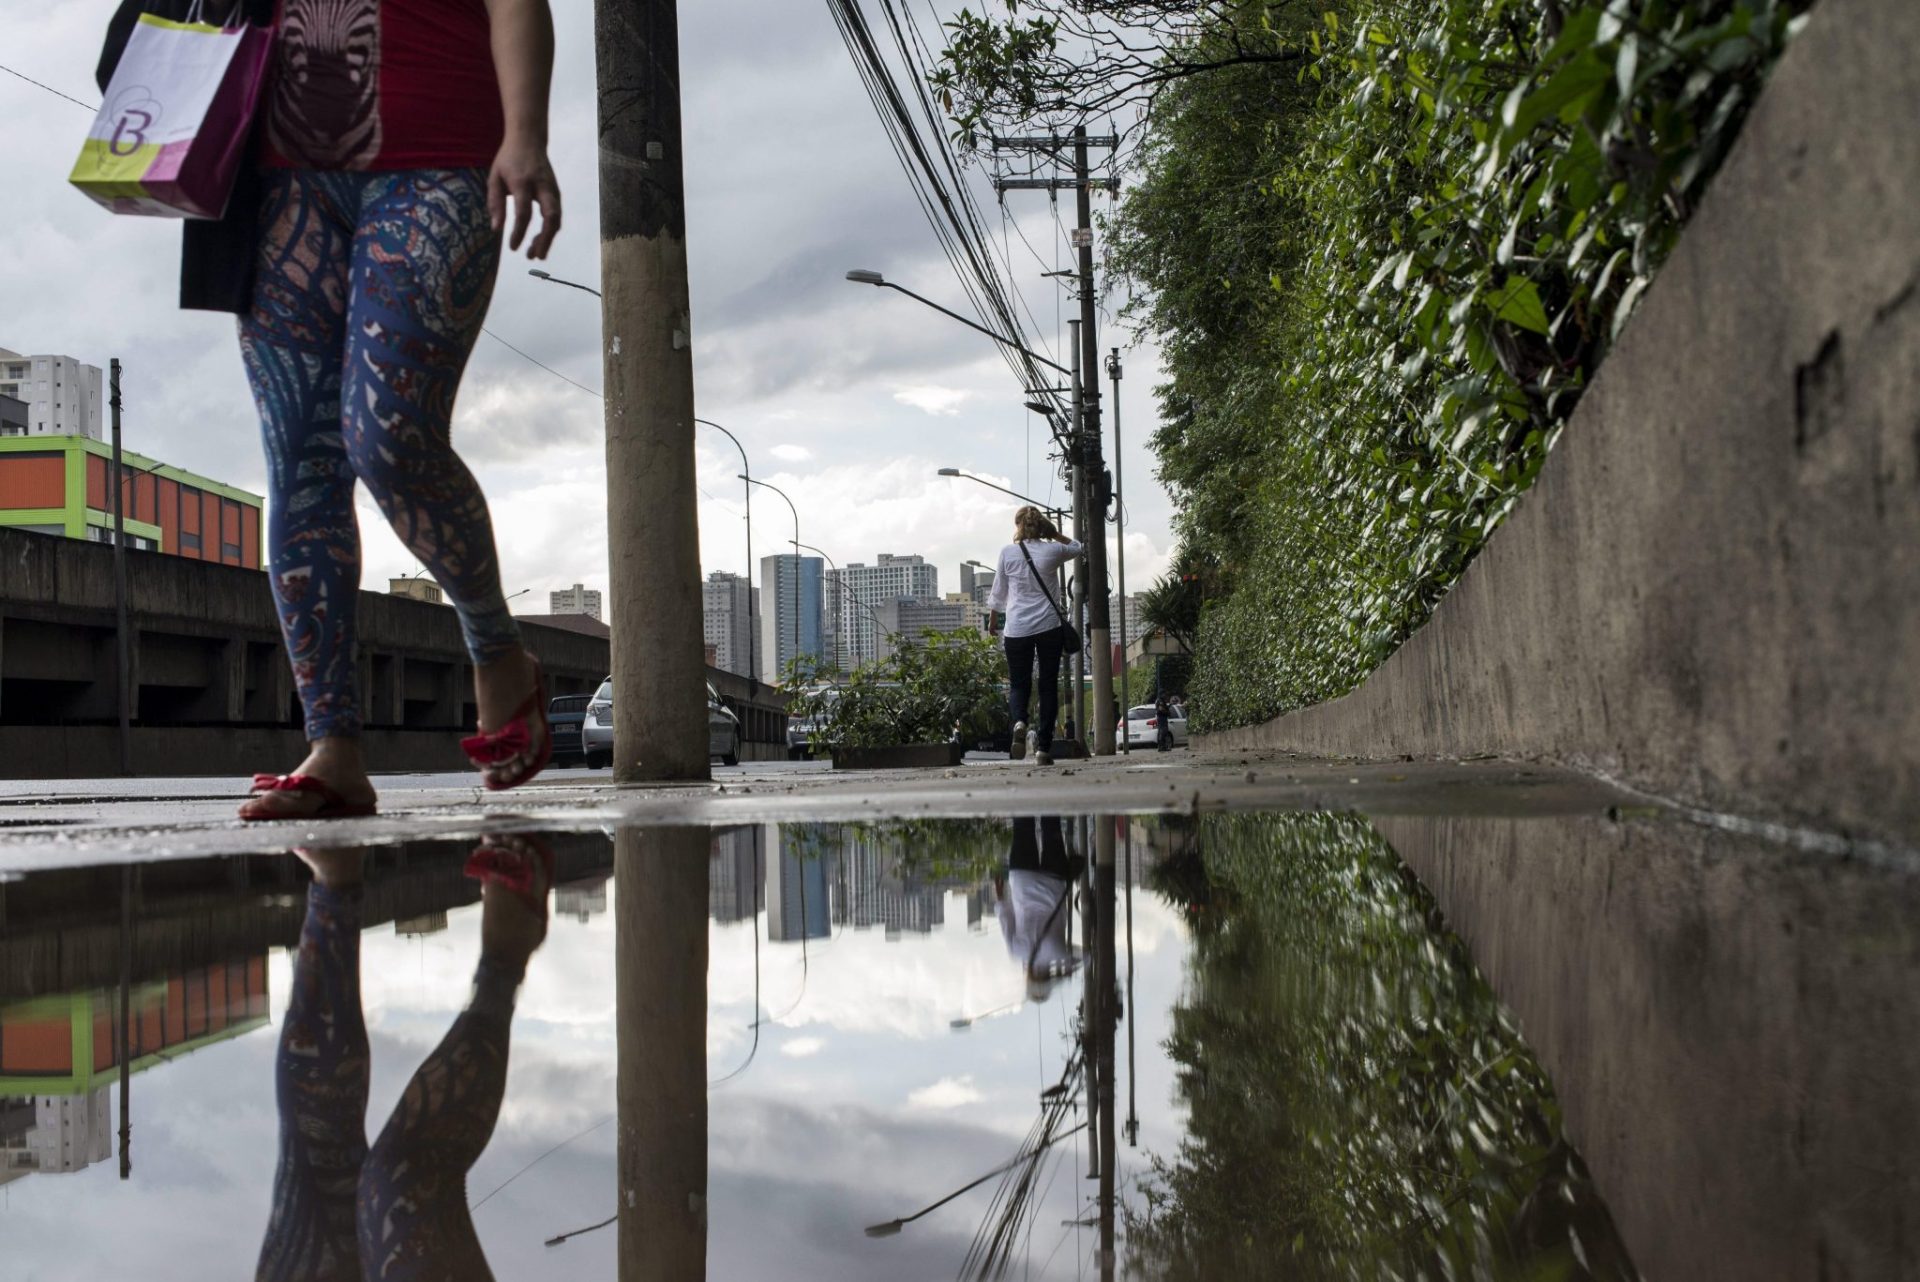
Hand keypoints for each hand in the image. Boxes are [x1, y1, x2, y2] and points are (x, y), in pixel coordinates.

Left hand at [488, 134, 561, 259]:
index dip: (519, 232)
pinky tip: (540, 240)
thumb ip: (495, 203)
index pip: (523, 212)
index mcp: (523, 182)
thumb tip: (496, 229)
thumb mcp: (495, 177)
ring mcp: (553, 190)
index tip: (513, 247)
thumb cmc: (508, 160)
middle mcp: (542, 186)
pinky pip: (556, 215)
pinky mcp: (557, 193)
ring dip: (548, 238)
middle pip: (550, 217)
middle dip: (544, 239)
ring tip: (536, 254)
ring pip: (557, 219)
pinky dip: (549, 230)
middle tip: (535, 256)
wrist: (529, 140)